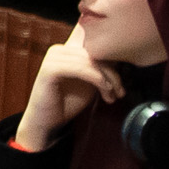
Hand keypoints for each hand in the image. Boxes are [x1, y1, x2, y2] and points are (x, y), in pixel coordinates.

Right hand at [18, 33, 128, 153]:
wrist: (47, 123)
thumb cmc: (67, 103)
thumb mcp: (89, 83)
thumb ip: (100, 70)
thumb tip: (122, 60)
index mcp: (67, 49)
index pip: (95, 46)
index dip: (111, 59)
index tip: (120, 83)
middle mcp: (59, 49)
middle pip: (95, 53)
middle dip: (112, 73)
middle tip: (120, 92)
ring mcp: (53, 57)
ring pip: (90, 61)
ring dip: (107, 79)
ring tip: (112, 95)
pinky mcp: (50, 69)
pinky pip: (80, 69)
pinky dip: (96, 79)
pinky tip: (105, 90)